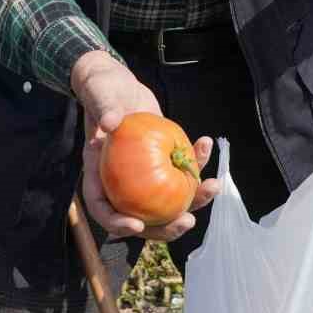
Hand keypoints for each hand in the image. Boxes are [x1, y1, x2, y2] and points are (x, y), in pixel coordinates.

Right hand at [71, 51, 219, 240]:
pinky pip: (181, 171)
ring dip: (194, 199)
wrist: (119, 85)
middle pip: (141, 216)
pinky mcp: (162, 161)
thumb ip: (102, 107)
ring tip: (214, 187)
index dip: (117, 223)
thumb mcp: (99, 93)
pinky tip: (206, 144)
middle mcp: (121, 181)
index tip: (137, 224)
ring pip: (168, 200)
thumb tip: (107, 123)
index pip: (103, 208)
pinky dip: (197, 162)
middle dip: (166, 227)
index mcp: (98, 174)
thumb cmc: (102, 89)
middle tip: (187, 221)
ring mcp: (143, 175)